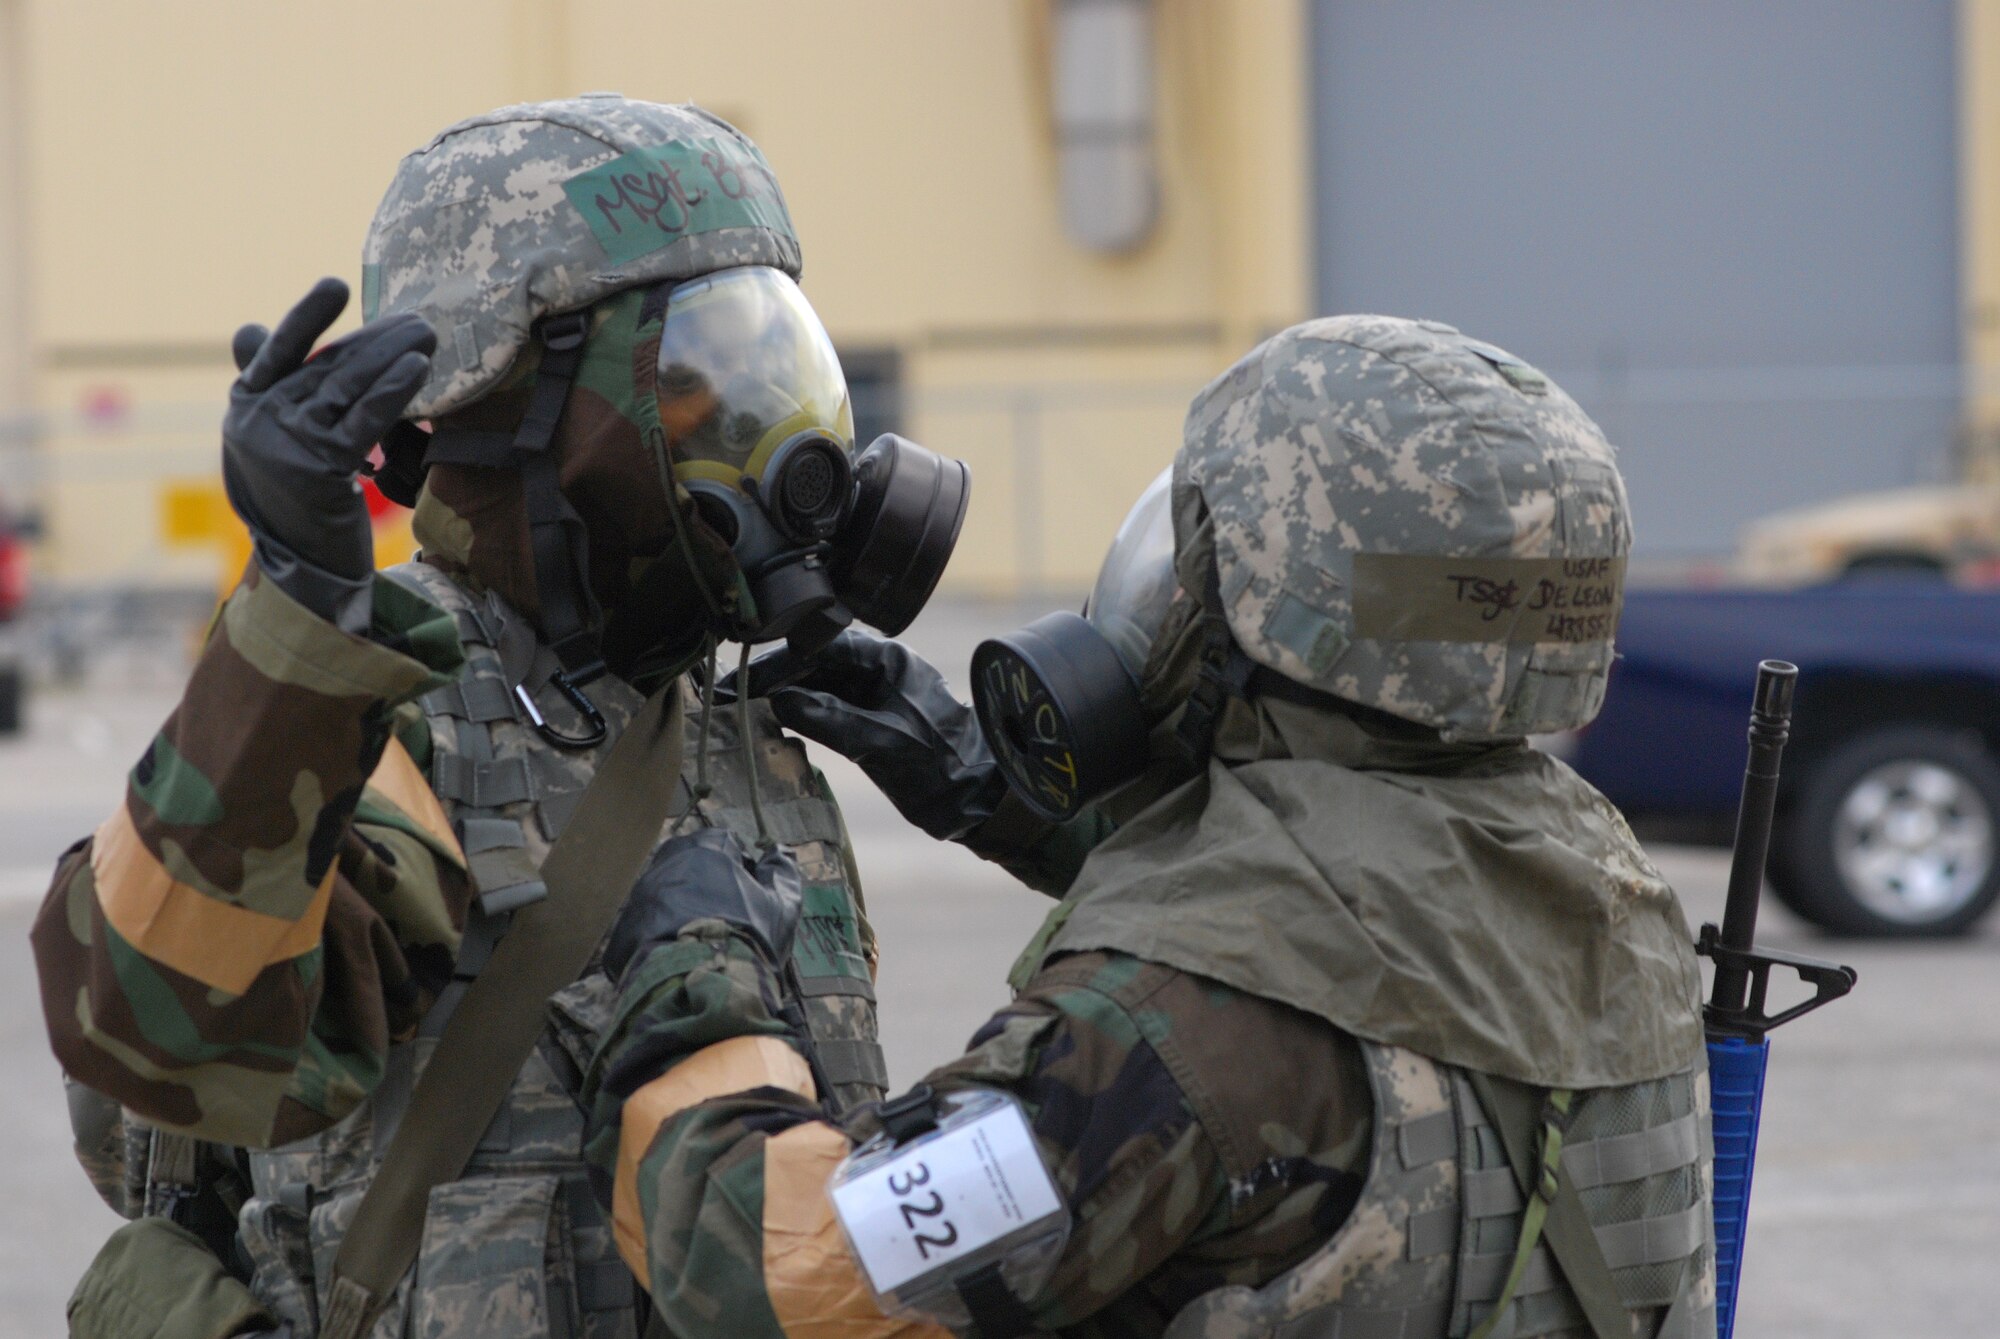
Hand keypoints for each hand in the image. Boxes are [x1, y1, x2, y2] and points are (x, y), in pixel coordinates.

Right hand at [221, 277, 434, 629]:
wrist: (302, 568)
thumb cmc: (295, 498)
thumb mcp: (269, 439)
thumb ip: (268, 385)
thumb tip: (251, 327)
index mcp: (245, 406)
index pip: (277, 349)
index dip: (308, 316)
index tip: (337, 284)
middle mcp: (257, 420)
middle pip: (326, 366)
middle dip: (376, 340)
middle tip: (419, 320)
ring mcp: (285, 443)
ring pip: (346, 386)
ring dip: (393, 356)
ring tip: (427, 335)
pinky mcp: (318, 467)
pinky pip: (362, 419)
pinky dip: (392, 390)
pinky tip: (418, 369)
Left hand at [605, 829, 803, 980]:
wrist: (699, 984)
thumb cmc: (747, 939)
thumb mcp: (781, 906)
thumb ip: (782, 872)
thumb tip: (781, 850)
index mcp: (708, 850)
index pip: (726, 842)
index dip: (742, 867)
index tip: (750, 894)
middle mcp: (669, 862)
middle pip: (690, 862)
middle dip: (707, 882)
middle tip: (724, 914)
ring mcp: (642, 893)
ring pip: (667, 891)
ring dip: (683, 907)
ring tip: (700, 937)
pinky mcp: (624, 925)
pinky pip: (646, 921)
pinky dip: (661, 932)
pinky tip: (679, 953)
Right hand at [746, 629, 1006, 841]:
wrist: (977, 797)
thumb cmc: (941, 764)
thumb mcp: (881, 742)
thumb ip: (830, 719)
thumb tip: (779, 701)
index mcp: (887, 660)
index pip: (820, 647)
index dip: (778, 663)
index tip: (744, 681)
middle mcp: (878, 668)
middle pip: (813, 663)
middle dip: (771, 679)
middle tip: (728, 696)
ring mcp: (874, 693)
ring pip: (816, 685)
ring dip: (781, 696)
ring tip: (739, 710)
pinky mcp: (870, 718)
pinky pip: (826, 707)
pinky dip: (799, 714)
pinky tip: (771, 724)